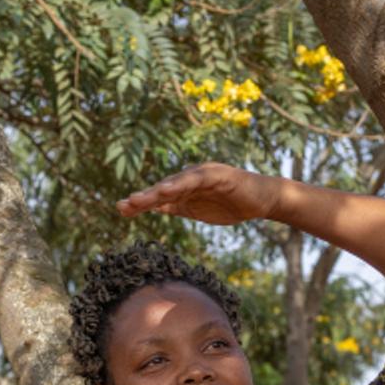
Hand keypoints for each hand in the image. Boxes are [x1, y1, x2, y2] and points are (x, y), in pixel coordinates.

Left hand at [116, 162, 283, 225]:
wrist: (263, 200)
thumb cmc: (232, 204)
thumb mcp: (198, 210)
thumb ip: (178, 206)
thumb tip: (155, 207)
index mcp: (185, 187)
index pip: (159, 197)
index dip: (141, 203)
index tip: (121, 210)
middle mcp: (191, 178)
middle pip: (163, 189)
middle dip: (143, 198)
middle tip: (122, 206)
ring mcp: (203, 174)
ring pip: (176, 183)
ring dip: (156, 192)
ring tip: (137, 200)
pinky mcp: (217, 175)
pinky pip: (196, 179)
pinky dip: (181, 184)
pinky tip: (166, 191)